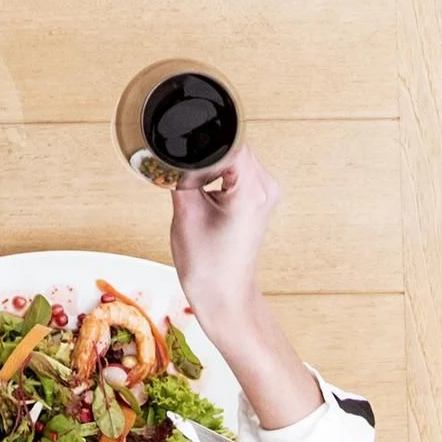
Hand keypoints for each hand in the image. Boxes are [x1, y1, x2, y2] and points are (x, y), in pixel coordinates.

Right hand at [168, 147, 281, 358]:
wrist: (225, 297)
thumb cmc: (207, 266)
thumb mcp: (185, 213)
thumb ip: (181, 175)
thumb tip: (174, 154)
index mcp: (251, 190)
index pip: (227, 144)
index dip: (200, 145)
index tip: (180, 156)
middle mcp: (266, 187)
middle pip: (231, 148)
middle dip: (204, 157)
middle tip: (185, 180)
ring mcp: (267, 193)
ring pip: (234, 158)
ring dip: (211, 168)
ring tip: (196, 195)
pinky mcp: (260, 199)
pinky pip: (238, 172)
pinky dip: (219, 177)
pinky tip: (205, 198)